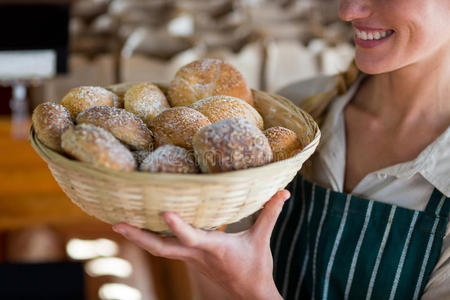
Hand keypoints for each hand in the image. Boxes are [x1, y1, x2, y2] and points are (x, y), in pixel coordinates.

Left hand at [112, 190, 289, 299]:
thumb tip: (285, 191)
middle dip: (138, 236)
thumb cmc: (255, 267)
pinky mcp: (189, 259)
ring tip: (118, 224)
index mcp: (213, 248)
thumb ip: (270, 213)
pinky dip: (151, 239)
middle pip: (161, 248)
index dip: (177, 226)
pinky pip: (165, 248)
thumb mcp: (262, 239)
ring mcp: (190, 259)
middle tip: (116, 224)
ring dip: (139, 237)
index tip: (163, 212)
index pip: (192, 237)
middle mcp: (196, 254)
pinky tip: (141, 229)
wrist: (249, 295)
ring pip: (159, 249)